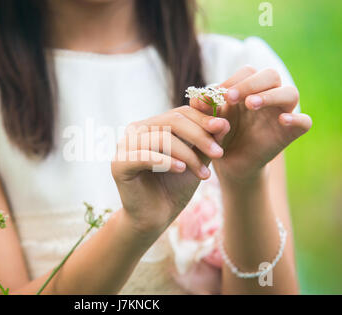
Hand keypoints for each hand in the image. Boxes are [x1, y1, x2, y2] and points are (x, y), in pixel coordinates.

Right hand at [112, 106, 229, 236]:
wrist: (155, 218)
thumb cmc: (174, 187)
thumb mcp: (196, 161)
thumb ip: (207, 141)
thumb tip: (223, 122)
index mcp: (152, 125)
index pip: (180, 113)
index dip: (203, 118)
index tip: (224, 128)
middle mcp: (136, 130)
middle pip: (172, 121)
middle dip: (199, 136)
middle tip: (219, 154)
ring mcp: (124, 146)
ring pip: (161, 138)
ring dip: (187, 155)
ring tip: (203, 174)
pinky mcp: (119, 164)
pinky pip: (144, 156)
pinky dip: (166, 161)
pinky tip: (182, 170)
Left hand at [190, 66, 311, 183]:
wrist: (229, 163)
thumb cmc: (219, 136)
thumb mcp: (208, 122)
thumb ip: (203, 110)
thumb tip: (196, 99)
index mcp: (249, 89)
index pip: (248, 72)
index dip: (233, 80)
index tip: (217, 95)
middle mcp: (268, 96)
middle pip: (271, 75)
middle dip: (250, 83)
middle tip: (231, 97)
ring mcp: (282, 113)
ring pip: (290, 93)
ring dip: (270, 95)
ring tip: (250, 104)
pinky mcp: (290, 132)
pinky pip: (305, 122)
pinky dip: (297, 118)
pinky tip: (282, 120)